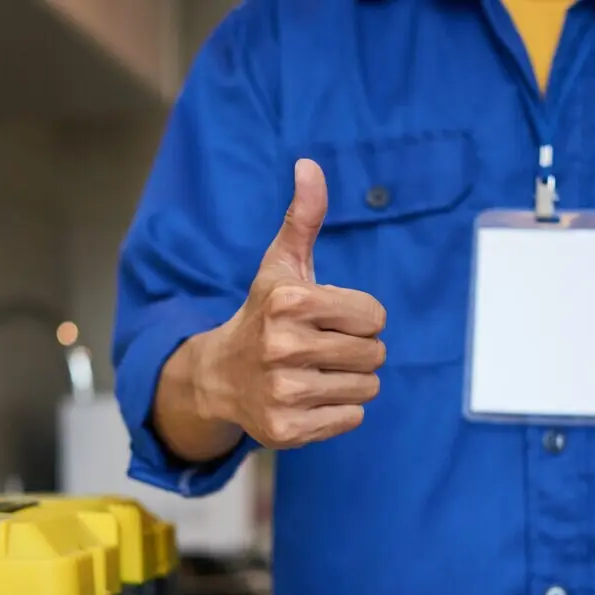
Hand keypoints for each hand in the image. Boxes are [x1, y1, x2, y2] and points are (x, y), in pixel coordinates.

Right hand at [192, 158, 386, 449]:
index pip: (375, 316)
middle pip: (374, 354)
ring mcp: (283, 392)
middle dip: (357, 350)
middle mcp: (282, 347)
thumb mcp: (281, 265)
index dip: (359, 317)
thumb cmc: (264, 314)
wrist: (219, 376)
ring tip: (316, 372)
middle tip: (322, 348)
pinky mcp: (287, 430)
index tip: (328, 319)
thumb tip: (309, 164)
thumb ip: (303, 217)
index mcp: (289, 302)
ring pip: (367, 388)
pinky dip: (339, 410)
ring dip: (351, 381)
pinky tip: (309, 398)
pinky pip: (352, 419)